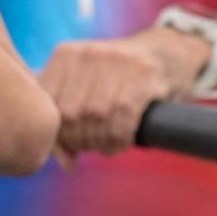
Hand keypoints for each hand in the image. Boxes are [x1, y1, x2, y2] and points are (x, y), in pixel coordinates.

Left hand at [41, 28, 204, 163]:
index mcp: (66, 55)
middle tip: (92, 147)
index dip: (57, 135)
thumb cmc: (121, 79)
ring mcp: (117, 59)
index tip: (71, 146)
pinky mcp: (145, 72)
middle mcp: (88, 54)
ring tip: (108, 146)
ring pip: (96, 116)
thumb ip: (68, 122)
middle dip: (80, 141)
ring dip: (101, 142)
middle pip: (70, 114)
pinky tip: (123, 142)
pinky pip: (123, 115)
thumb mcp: (88, 90)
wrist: (168, 51)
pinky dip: (120, 137)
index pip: (48, 105)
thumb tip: (65, 164)